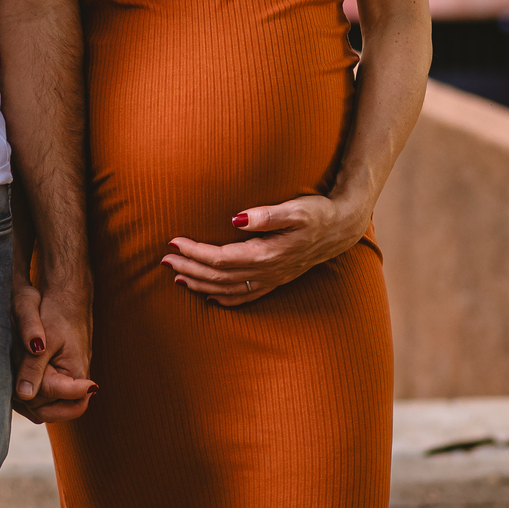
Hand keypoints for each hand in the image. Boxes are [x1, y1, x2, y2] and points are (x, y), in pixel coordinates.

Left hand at [10, 271, 95, 423]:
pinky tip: (14, 378)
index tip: (23, 391)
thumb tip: (24, 396)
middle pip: (52, 410)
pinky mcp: (57, 373)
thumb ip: (34, 369)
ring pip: (44, 405)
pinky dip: (27, 390)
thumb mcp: (43, 341)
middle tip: (15, 381)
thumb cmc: (57, 313)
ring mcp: (66, 378)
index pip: (68, 405)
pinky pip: (42, 393)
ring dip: (27, 397)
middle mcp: (76, 380)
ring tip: (12, 378)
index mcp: (78, 374)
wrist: (65, 295)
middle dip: (32, 401)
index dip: (44, 401)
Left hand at [162, 194, 368, 307]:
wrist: (343, 228)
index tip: (173, 241)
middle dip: (190, 268)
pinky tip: (209, 296)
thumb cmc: (318, 213)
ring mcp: (272, 279)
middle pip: (219, 276)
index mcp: (267, 254)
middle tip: (164, 259)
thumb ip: (267, 215)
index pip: (221, 258)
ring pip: (228, 289)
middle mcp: (267, 271)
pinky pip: (245, 296)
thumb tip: (237, 218)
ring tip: (177, 276)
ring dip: (200, 284)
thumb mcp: (296, 208)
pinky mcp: (276, 280)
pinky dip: (224, 298)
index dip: (195, 251)